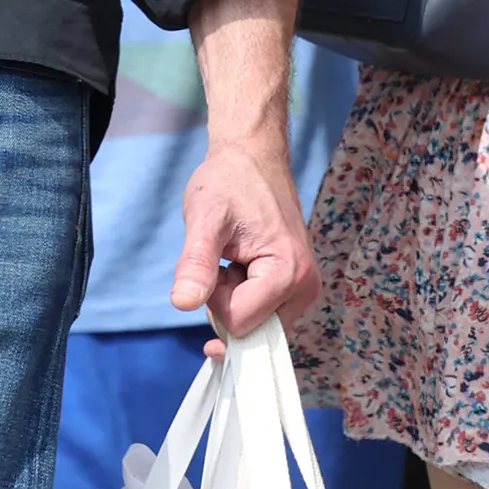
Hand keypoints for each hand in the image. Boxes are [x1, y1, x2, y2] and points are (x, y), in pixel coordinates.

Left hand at [170, 130, 320, 337]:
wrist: (251, 158)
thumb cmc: (229, 182)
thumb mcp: (204, 218)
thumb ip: (196, 262)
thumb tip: (182, 303)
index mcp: (289, 272)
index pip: (238, 323)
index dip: (214, 298)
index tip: (217, 259)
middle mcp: (305, 287)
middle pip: (249, 330)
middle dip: (224, 302)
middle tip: (225, 257)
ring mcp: (304, 290)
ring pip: (253, 324)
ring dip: (232, 298)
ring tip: (233, 256)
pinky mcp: (296, 288)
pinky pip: (260, 314)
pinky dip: (241, 296)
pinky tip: (239, 264)